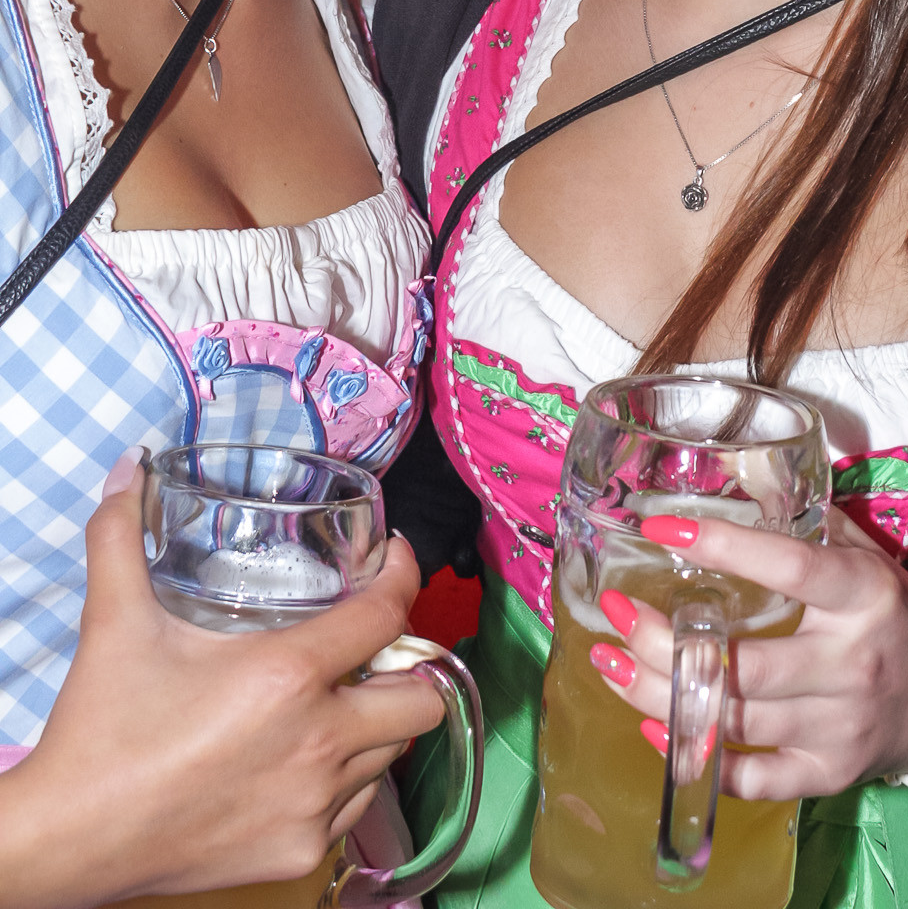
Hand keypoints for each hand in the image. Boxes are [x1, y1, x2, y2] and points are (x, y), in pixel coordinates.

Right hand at [0, 450, 444, 908]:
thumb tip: (129, 469)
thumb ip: (123, 534)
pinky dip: (348, 777)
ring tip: (340, 696)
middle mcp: (318, 743)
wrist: (69, 840)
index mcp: (288, 676)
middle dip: (410, 666)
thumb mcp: (115, 621)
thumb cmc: (102, 730)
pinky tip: (308, 756)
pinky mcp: (299, 853)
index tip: (396, 558)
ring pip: (392, 754)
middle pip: (422, 700)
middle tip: (373, 644)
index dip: (404, 575)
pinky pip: (357, 807)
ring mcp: (314, 806)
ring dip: (378, 721)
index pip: (388, 615)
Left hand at [586, 506, 907, 802]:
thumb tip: (735, 465)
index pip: (789, 568)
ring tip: (610, 663)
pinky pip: (752, 779)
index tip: (659, 529)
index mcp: (864, 596)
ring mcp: (841, 727)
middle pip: (744, 665)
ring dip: (660, 695)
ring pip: (736, 723)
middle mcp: (852, 664)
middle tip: (611, 612)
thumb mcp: (865, 557)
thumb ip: (807, 519)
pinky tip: (654, 726)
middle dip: (662, 642)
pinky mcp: (830, 775)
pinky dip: (697, 757)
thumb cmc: (894, 614)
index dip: (722, 547)